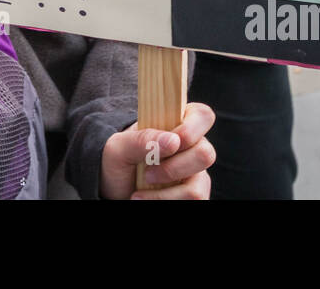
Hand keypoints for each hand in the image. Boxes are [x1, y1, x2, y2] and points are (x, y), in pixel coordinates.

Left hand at [99, 102, 215, 199]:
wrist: (113, 188)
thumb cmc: (118, 161)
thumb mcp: (118, 147)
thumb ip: (142, 140)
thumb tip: (174, 141)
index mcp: (177, 125)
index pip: (202, 115)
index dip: (190, 130)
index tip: (169, 143)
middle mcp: (192, 148)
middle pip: (206, 154)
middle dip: (173, 169)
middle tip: (147, 173)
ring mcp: (195, 174)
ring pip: (199, 185)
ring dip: (165, 194)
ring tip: (139, 194)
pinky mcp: (193, 195)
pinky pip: (194, 202)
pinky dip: (165, 203)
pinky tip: (145, 201)